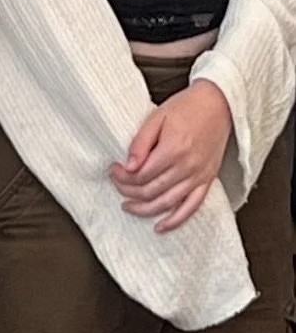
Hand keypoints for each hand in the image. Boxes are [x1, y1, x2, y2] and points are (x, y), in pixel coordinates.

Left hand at [110, 80, 231, 231]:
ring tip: (128, 206)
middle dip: (128, 191)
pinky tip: (160, 227)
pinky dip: (176, 220)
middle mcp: (188, 166)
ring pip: (168, 202)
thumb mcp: (156, 118)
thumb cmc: (186, 108)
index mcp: (174, 149)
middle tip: (117, 184)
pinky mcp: (208, 180)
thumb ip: (140, 143)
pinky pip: (192, 207)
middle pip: (151, 190)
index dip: (122, 176)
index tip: (113, 170)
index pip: (141, 174)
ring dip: (144, 209)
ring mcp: (199, 176)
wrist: (219, 105)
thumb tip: (128, 166)